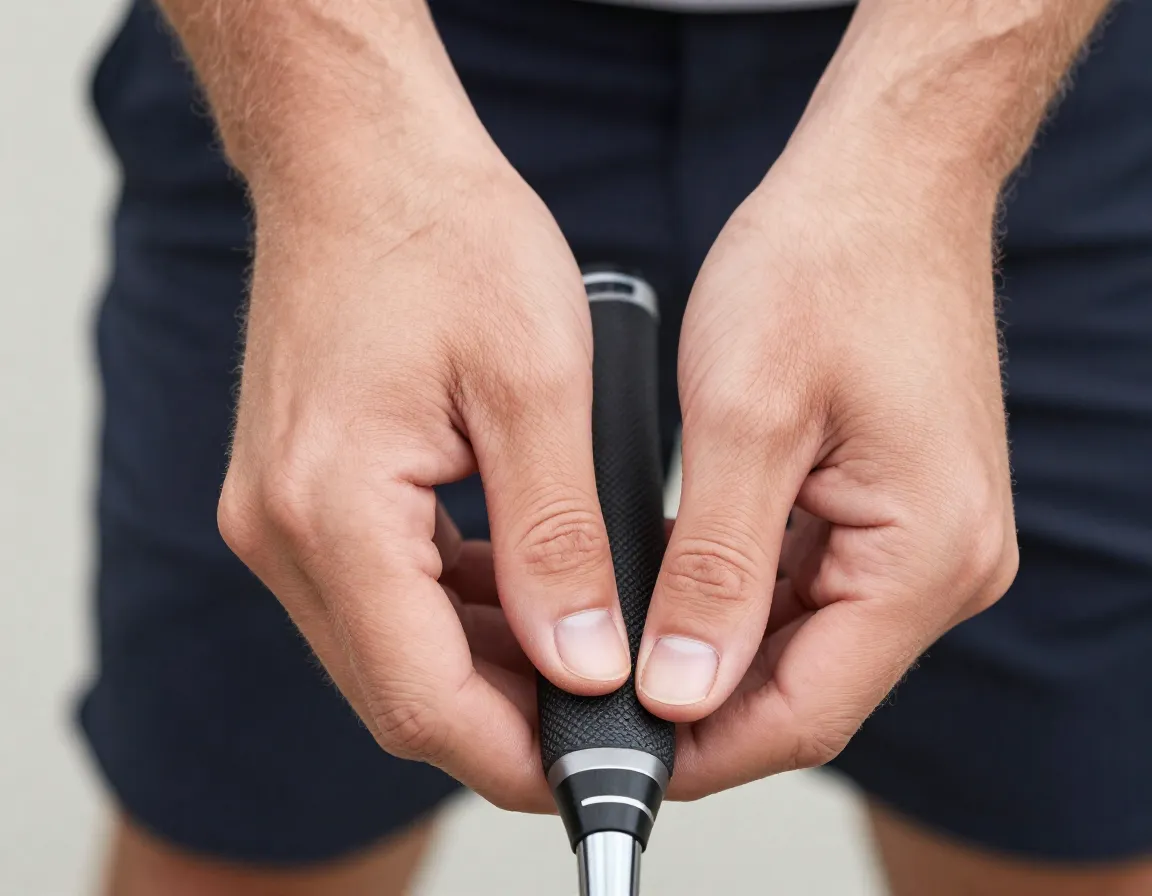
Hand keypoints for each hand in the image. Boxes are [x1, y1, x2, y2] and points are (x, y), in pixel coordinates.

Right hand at [217, 148, 632, 811]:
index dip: (514, 756)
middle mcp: (284, 531)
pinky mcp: (302, 494)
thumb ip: (556, 542)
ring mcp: (283, 516)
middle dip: (506, 720)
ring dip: (484, 666)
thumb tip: (581, 662)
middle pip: (397, 690)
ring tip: (581, 646)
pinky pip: (379, 592)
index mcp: (334, 510)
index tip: (594, 767)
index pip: (421, 700)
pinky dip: (454, 612)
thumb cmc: (444, 236)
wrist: (361, 158)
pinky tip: (525, 588)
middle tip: (606, 711)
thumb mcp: (535, 386)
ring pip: (389, 648)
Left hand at [637, 146, 1018, 798]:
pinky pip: (809, 589)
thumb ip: (714, 569)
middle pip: (805, 688)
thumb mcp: (745, 418)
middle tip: (589, 697)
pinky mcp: (893, 511)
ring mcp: (923, 540)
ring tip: (615, 643)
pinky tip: (671, 586)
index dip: (698, 748)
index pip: (805, 711)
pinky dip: (736, 600)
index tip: (608, 752)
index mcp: (926, 553)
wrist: (882, 184)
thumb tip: (681, 688)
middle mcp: (942, 564)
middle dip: (695, 705)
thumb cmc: (826, 265)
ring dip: (711, 653)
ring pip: (801, 645)